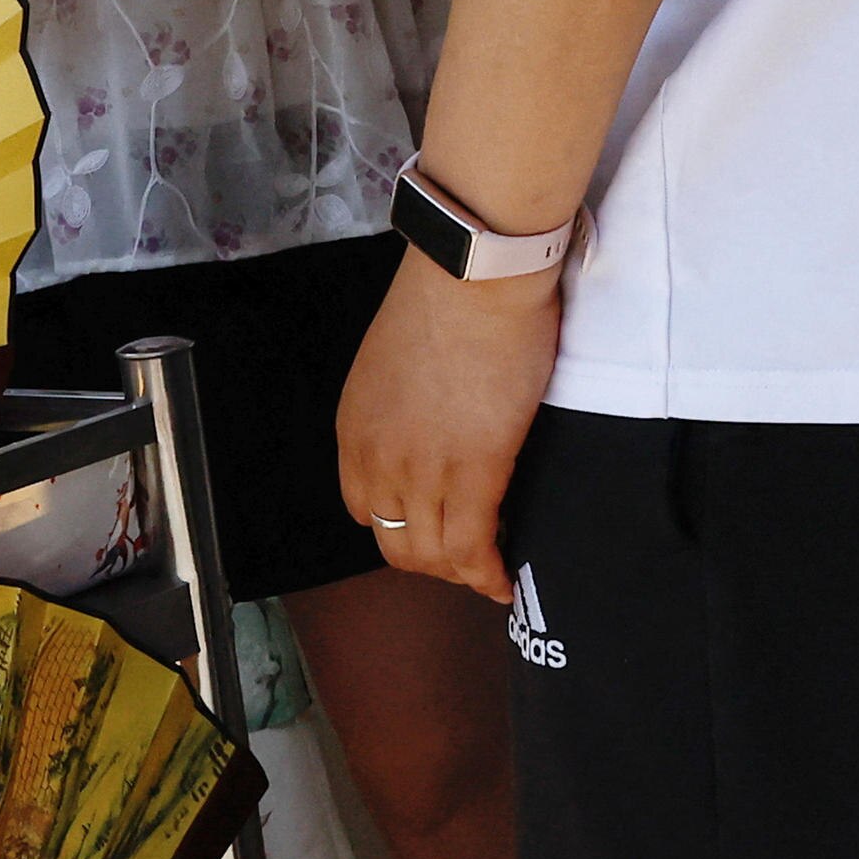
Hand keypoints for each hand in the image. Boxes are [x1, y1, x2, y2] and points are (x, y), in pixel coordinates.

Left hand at [335, 253, 558, 600]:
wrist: (477, 276)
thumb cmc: (449, 296)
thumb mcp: (395, 361)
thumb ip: (401, 406)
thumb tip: (432, 424)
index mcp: (353, 429)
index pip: (364, 508)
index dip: (400, 525)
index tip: (433, 523)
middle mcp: (376, 459)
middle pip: (393, 542)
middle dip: (430, 559)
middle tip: (467, 555)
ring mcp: (421, 472)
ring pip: (433, 554)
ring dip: (461, 572)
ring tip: (490, 570)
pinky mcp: (474, 474)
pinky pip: (473, 548)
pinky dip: (488, 575)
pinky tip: (504, 582)